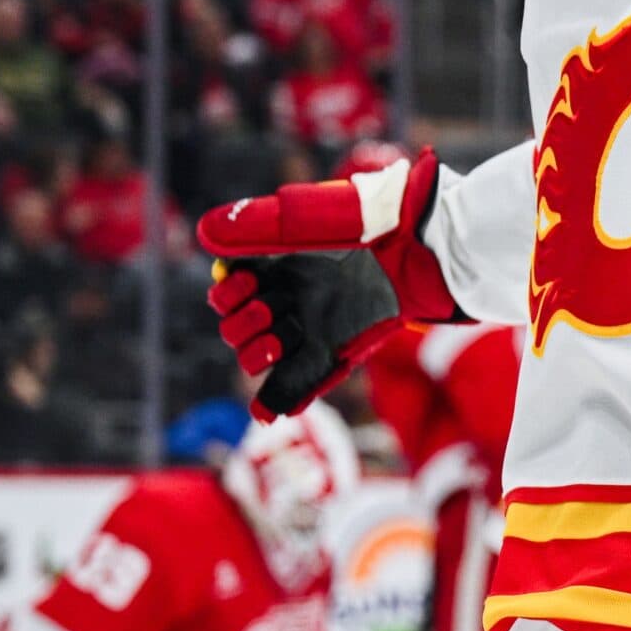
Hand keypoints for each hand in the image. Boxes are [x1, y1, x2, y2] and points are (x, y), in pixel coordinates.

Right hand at [196, 150, 461, 418]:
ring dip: (253, 355)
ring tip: (279, 342)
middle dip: (239, 323)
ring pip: (256, 358)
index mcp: (280, 263)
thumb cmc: (377, 224)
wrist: (425, 253)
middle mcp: (290, 298)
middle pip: (236, 327)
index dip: (226, 292)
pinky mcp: (333, 355)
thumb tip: (205, 233)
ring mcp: (310, 330)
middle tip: (266, 311)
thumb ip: (260, 225)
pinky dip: (277, 401)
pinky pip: (293, 386)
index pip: (228, 289)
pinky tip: (269, 411)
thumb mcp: (315, 218)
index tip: (241, 282)